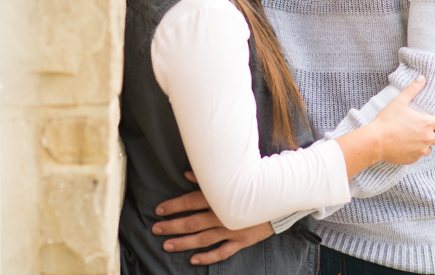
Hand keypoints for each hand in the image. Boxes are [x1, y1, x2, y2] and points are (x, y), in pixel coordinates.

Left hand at [152, 172, 274, 264]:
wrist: (279, 198)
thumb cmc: (252, 186)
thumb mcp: (231, 179)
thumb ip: (207, 179)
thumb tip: (186, 173)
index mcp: (219, 197)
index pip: (191, 201)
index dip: (174, 206)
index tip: (159, 210)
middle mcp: (223, 214)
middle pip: (192, 222)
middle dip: (172, 226)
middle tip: (156, 229)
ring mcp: (232, 229)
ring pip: (203, 238)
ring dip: (184, 242)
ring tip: (167, 245)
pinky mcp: (241, 240)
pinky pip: (222, 252)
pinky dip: (208, 257)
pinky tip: (194, 260)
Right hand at [370, 75, 434, 164]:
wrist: (376, 141)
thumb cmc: (387, 120)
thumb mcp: (399, 102)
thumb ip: (412, 89)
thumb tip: (422, 78)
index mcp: (427, 123)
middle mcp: (427, 138)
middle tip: (427, 130)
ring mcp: (421, 150)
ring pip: (431, 149)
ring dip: (426, 144)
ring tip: (414, 138)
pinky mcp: (413, 159)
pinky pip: (419, 156)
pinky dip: (415, 151)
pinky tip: (405, 146)